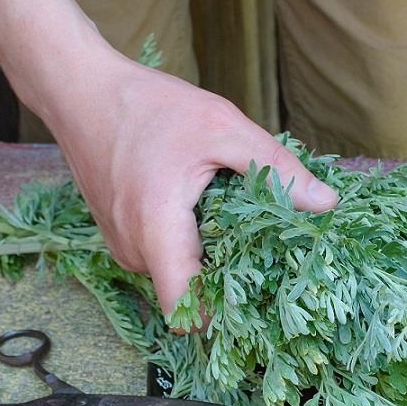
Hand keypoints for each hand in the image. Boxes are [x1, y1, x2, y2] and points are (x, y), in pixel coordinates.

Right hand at [41, 51, 337, 313]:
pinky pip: (163, 256)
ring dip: (210, 256)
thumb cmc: (148, 106)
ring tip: (240, 221)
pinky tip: (209, 208)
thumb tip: (327, 204)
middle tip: (271, 250)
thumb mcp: (222, 128)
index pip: (185, 313)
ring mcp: (123, 247)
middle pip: (190, 294)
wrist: (79, 90)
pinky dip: (189, 241)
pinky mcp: (120, 236)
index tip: (264, 298)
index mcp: (158, 235)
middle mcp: (134, 252)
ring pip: (178, 274)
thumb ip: (275, 168)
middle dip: (229, 278)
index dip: (225, 315)